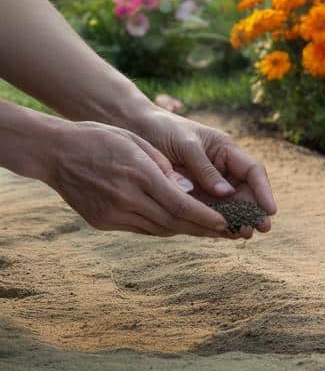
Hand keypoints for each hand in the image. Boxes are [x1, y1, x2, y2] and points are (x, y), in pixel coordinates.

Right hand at [41, 120, 234, 237]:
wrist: (53, 152)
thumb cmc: (99, 138)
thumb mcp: (137, 142)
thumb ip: (165, 167)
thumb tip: (188, 189)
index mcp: (139, 176)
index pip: (180, 204)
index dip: (205, 217)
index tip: (225, 222)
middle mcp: (126, 199)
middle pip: (173, 222)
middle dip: (203, 228)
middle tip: (226, 231)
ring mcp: (112, 214)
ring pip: (158, 229)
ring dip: (185, 230)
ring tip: (208, 231)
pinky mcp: (102, 222)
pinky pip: (140, 229)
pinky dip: (162, 227)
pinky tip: (178, 224)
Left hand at [129, 109, 276, 231]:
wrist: (135, 129)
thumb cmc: (163, 130)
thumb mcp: (186, 146)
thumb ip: (205, 169)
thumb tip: (227, 193)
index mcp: (226, 150)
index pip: (253, 171)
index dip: (264, 190)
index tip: (270, 209)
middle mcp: (222, 168)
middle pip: (246, 191)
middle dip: (255, 210)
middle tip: (262, 228)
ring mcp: (208, 183)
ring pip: (230, 204)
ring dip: (239, 219)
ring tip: (246, 235)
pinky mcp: (194, 195)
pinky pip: (210, 210)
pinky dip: (218, 222)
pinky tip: (225, 234)